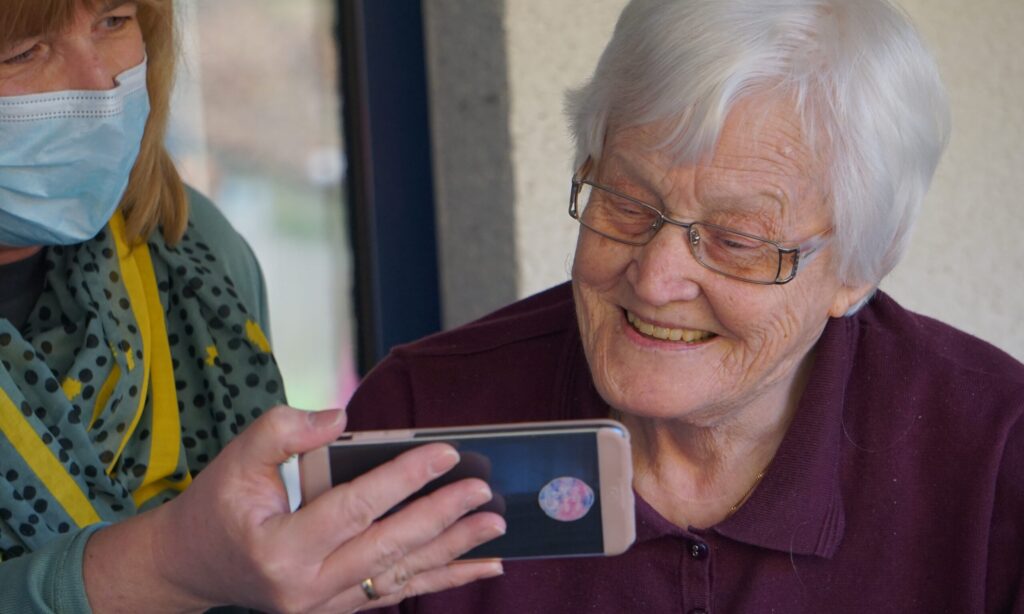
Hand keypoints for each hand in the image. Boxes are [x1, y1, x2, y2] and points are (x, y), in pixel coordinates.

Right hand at [84, 406, 505, 612]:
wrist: (192, 567)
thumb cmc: (216, 507)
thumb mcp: (236, 458)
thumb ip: (284, 430)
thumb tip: (342, 416)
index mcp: (280, 547)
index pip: (355, 507)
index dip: (404, 478)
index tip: (446, 453)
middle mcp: (305, 586)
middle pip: (388, 548)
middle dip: (442, 518)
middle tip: (483, 492)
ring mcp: (323, 605)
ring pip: (400, 576)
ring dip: (453, 552)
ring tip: (494, 529)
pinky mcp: (336, 609)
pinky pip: (396, 593)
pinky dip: (439, 579)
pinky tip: (477, 567)